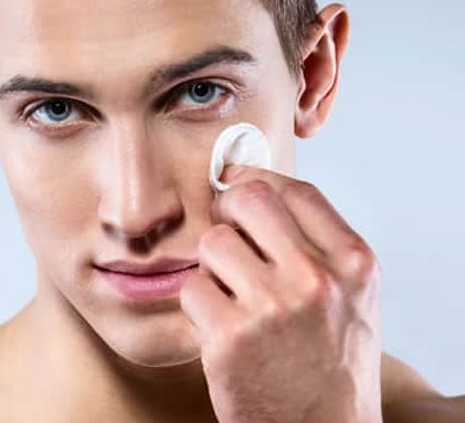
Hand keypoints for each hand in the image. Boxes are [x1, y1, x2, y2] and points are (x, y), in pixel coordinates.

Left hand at [179, 165, 382, 422]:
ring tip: (232, 300)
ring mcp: (272, 306)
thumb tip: (256, 189)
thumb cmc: (331, 367)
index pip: (295, 189)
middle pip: (248, 201)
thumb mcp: (351, 298)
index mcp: (353, 264)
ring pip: (212, 243)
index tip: (236, 180)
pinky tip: (221, 328)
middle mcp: (316, 278)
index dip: (256, 178)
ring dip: (213, 268)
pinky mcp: (230, 335)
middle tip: (226, 235)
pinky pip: (192, 286)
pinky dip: (198, 305)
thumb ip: (316, 245)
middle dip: (226, 212)